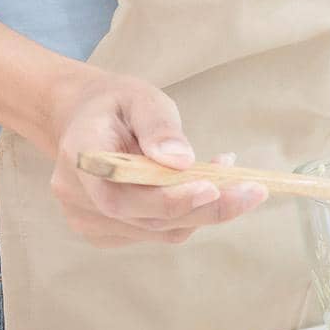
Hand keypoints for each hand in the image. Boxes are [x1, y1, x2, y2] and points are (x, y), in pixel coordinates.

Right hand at [41, 70, 265, 246]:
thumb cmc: (115, 105)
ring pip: (158, 230)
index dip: (167, 201)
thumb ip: (159, 126)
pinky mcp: (106, 232)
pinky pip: (157, 231)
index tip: (212, 187)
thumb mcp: (140, 97)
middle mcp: (76, 197)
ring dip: (204, 209)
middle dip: (206, 208)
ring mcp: (88, 220)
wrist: (84, 119)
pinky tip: (208, 185)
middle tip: (253, 190)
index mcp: (80, 157)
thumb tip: (181, 161)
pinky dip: (190, 213)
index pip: (119, 197)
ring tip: (233, 176)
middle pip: (146, 219)